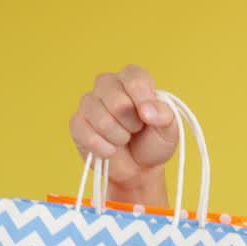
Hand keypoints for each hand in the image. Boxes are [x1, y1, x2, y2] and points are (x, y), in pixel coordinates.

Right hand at [68, 64, 177, 193]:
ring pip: (102, 121)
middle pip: (118, 103)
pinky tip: (111, 149)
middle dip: (132, 125)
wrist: (138, 167)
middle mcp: (107, 83)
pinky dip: (105, 149)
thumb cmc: (153, 141)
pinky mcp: (77, 122)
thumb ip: (164, 115)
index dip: (143, 102)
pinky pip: (87, 135)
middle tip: (136, 129)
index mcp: (132, 77)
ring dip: (119, 138)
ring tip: (124, 138)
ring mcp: (89, 102)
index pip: (134, 80)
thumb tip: (147, 111)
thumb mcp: (169, 129)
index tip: (148, 118)